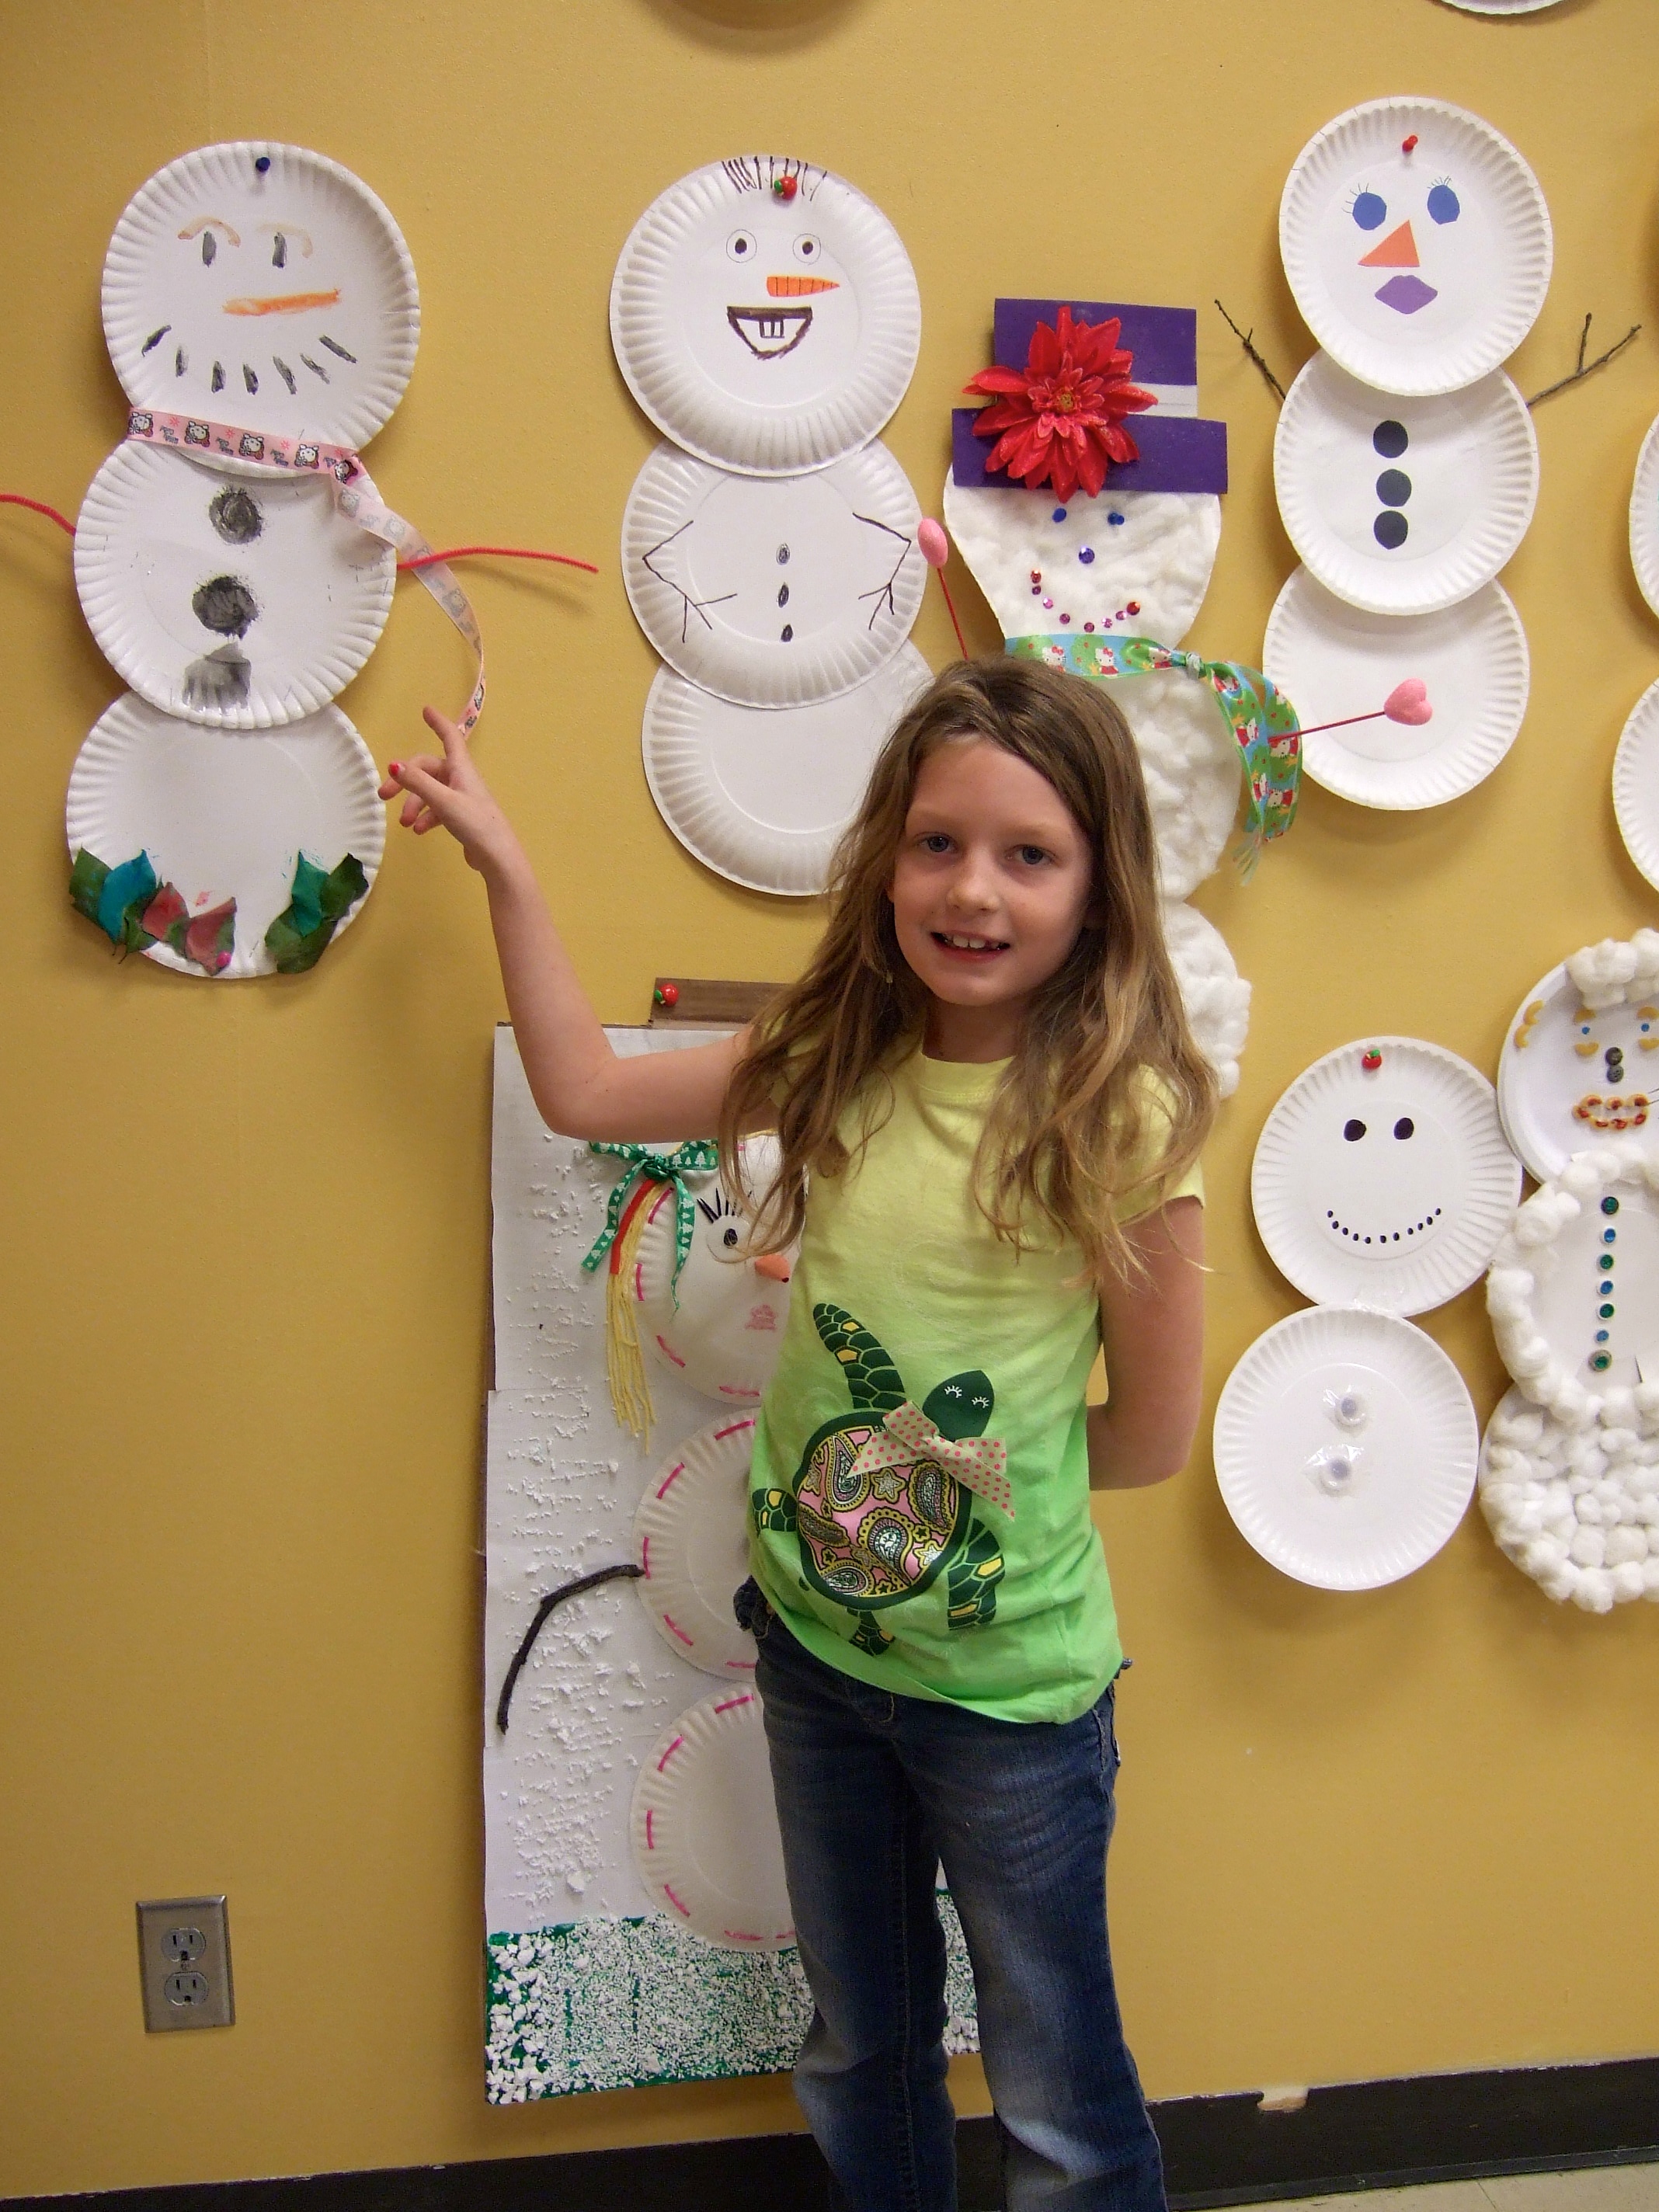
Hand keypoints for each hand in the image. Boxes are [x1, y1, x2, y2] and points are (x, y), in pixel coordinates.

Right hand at [379, 708, 524, 879]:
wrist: (496, 857)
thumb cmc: (475, 823)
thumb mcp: (444, 801)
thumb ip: (418, 783)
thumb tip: (393, 765)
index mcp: (461, 768)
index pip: (450, 737)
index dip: (438, 723)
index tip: (426, 710)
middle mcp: (461, 778)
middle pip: (427, 769)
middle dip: (405, 781)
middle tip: (383, 796)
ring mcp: (461, 797)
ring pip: (430, 791)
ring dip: (414, 804)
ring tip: (405, 824)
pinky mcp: (461, 816)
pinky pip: (437, 809)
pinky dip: (426, 817)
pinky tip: (419, 831)